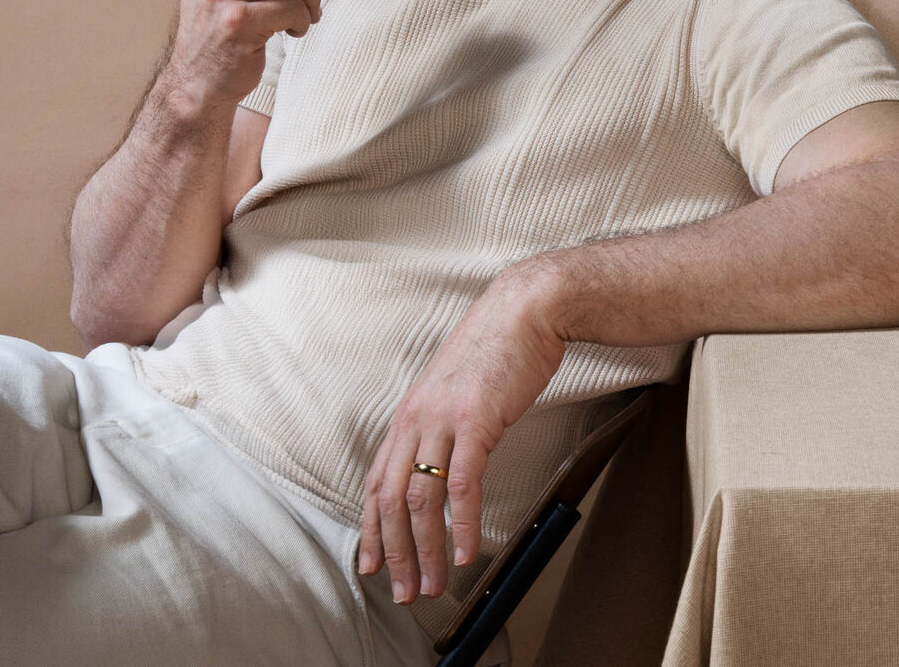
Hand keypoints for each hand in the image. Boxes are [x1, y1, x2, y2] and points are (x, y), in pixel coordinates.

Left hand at [357, 264, 567, 605]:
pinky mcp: (476, 421)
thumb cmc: (497, 347)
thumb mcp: (455, 387)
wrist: (525, 309)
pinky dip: (462, 523)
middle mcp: (416, 419)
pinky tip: (467, 550)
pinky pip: (462, 484)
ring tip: (434, 582)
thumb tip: (443, 460)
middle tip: (404, 590)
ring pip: (420, 499)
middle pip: (390, 499)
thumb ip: (442, 423)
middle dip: (395, 553)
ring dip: (426, 549)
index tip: (373, 563)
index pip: (377, 482)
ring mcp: (443, 420)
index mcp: (409, 414)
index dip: (372, 528)